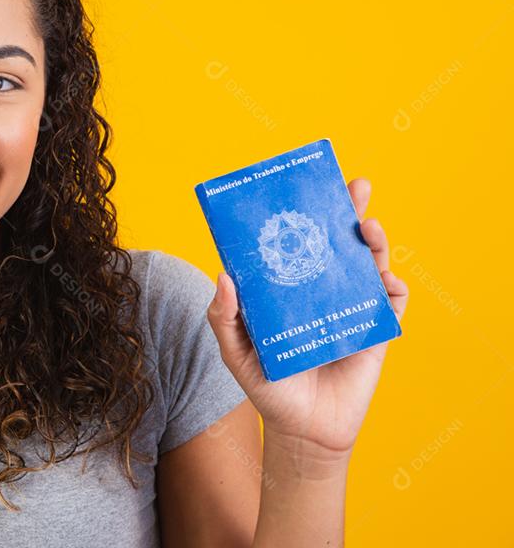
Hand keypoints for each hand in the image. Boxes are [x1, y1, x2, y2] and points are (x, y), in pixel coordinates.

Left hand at [205, 177, 408, 457]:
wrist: (303, 431)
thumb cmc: (267, 385)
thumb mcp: (235, 351)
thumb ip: (224, 317)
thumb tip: (223, 276)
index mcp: (289, 286)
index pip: (298, 242)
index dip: (303, 214)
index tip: (304, 185)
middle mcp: (322, 290)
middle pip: (339, 242)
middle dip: (349, 210)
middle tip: (355, 184)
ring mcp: (350, 307)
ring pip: (369, 264)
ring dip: (375, 241)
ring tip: (369, 226)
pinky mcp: (376, 332)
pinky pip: (391, 303)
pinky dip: (393, 286)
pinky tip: (386, 278)